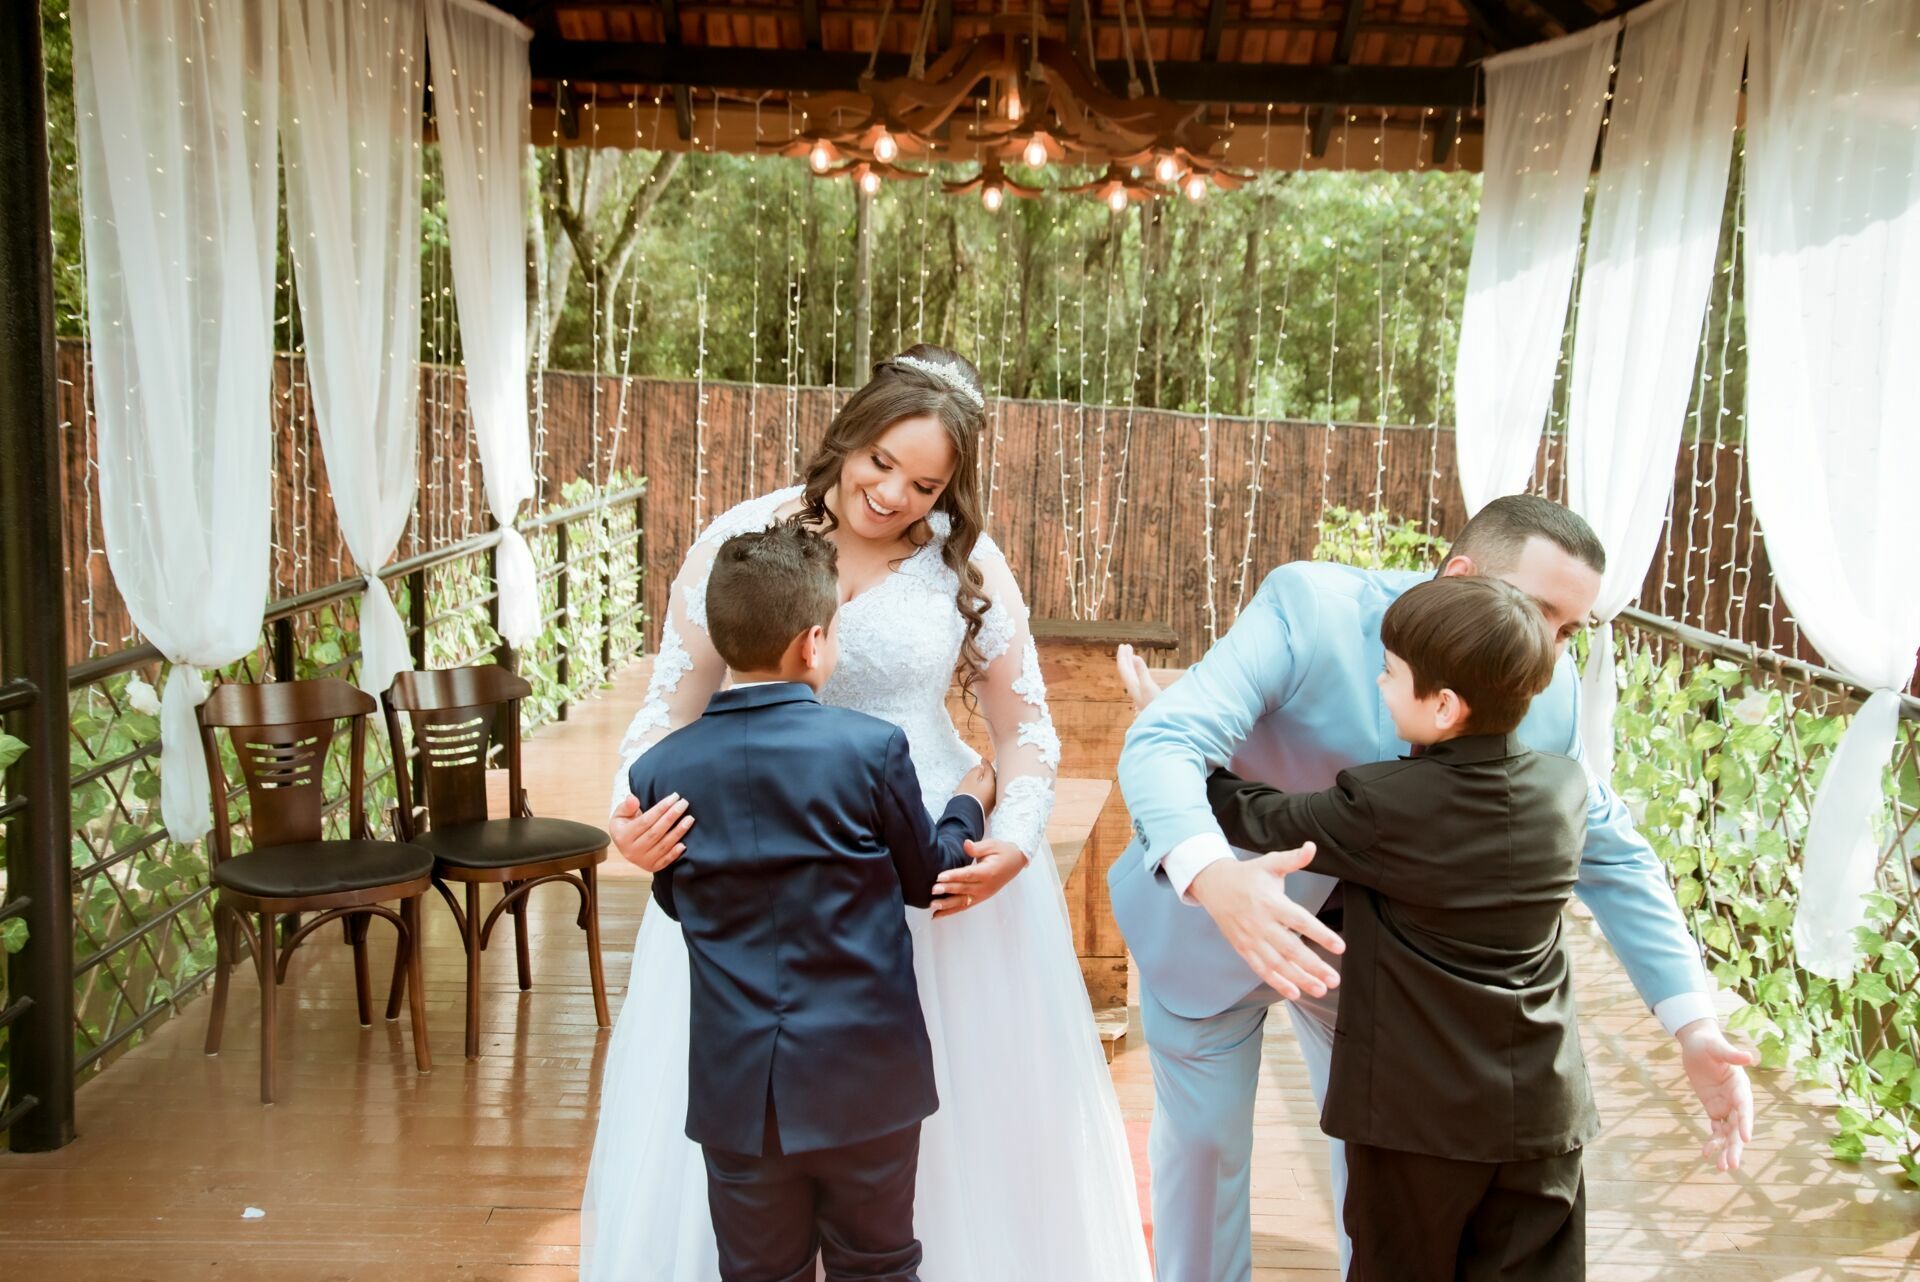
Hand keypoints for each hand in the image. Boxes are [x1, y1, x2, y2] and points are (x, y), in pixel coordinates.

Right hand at [611, 792, 693, 872]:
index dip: (660, 808)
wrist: (625, 845)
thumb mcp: (620, 814)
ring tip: (689, 819)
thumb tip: (632, 798)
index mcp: (623, 836)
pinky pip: (665, 861)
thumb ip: (627, 806)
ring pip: (663, 846)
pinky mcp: (652, 867)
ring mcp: (642, 861)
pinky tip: (684, 844)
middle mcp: (632, 851)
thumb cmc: (625, 826)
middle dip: (671, 817)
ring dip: (678, 832)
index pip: (645, 820)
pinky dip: (675, 853)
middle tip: (684, 804)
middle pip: (656, 832)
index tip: (674, 797)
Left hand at [932, 838, 1026, 917]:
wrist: (1015, 862)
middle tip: (933, 890)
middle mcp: (986, 886)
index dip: (954, 876)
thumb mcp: (992, 845)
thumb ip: (977, 847)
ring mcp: (983, 895)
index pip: (969, 875)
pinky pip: (964, 906)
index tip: (940, 877)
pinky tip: (937, 915)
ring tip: (932, 905)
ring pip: (962, 902)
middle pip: (964, 889)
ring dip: (947, 905)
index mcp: (989, 872)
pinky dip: (950, 911)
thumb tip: (966, 845)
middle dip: (947, 890)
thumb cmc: (1002, 852)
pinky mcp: (979, 898)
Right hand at [957, 761, 996, 811]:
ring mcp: (992, 802)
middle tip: (984, 769)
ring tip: (980, 780)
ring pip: (991, 788)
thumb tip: (981, 768)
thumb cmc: (966, 795)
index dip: (986, 764)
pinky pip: (988, 796)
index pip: (991, 770)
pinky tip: (978, 791)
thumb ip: (976, 771)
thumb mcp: (969, 779)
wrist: (964, 815)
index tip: (983, 759)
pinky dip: (985, 791)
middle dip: (989, 774)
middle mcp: (995, 792)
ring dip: (987, 783)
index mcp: (991, 783)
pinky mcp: (988, 809)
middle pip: (993, 780)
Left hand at [1115, 644, 1160, 714]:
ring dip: (1131, 664)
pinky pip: (1138, 679)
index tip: (1123, 645)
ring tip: (1132, 655)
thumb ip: (1142, 672)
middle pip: (1126, 670)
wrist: (1163, 724)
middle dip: (1125, 658)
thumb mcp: (1149, 687)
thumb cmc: (1156, 706)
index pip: (1124, 668)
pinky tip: (1141, 671)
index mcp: (1132, 686)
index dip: (1122, 656)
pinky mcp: (1146, 695)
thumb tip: (1134, 656)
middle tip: (1126, 646)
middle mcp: (1134, 689)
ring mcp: (1140, 693)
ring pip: (1132, 675)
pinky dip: (1138, 671)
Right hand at [1188, 846, 1343, 1000]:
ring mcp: (1251, 938)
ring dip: (1299, 979)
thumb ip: (1293, 859)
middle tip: (1334, 979)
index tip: (1339, 947)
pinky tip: (1295, 993)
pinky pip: (1262, 969)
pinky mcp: (1244, 948)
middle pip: (1290, 948)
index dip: (1320, 934)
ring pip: (1277, 964)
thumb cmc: (1248, 875)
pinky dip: (1277, 982)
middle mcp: (1261, 923)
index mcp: (1271, 902)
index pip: (1300, 921)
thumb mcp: (1270, 863)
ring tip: (1320, 990)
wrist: (1213, 885)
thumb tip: (1312, 847)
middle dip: (1313, 966)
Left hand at [1676, 1017, 1757, 1171]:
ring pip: (1728, 1133)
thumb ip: (1731, 1054)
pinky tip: (1706, 1155)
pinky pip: (1715, 1129)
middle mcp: (1736, 1100)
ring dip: (1725, 1150)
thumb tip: (1750, 1056)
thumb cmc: (1708, 1043)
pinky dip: (1712, 1142)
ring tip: (1721, 1168)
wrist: (1698, 1044)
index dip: (1746, 1123)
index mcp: (1741, 1087)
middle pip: (1738, 1127)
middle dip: (1735, 1146)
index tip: (1745, 1139)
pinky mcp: (1714, 1109)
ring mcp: (1725, 1106)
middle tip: (1731, 1165)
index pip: (1745, 1108)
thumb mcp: (1716, 1047)